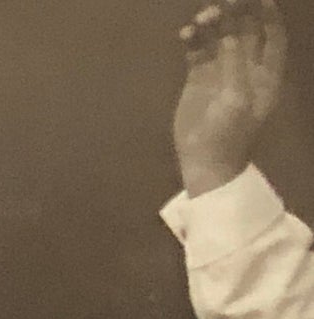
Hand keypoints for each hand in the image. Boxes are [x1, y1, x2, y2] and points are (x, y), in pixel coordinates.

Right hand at [173, 0, 285, 196]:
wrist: (204, 162)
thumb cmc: (228, 134)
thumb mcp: (237, 99)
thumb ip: (235, 64)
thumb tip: (229, 34)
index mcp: (265, 71)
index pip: (273, 34)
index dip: (268, 14)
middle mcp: (245, 65)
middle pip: (245, 29)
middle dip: (236, 13)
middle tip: (223, 2)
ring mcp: (220, 71)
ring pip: (218, 37)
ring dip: (212, 24)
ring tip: (201, 18)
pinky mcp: (197, 80)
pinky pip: (196, 51)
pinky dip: (192, 40)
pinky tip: (186, 34)